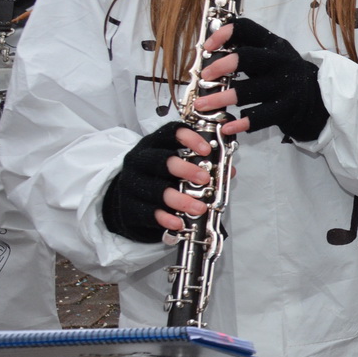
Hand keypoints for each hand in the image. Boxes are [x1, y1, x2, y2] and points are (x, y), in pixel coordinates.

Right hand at [101, 121, 217, 242]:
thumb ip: (202, 164)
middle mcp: (140, 161)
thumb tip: (229, 171)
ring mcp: (132, 183)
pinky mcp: (129, 205)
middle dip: (185, 170)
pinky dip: (165, 218)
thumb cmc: (159, 176)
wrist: (128, 197)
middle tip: (205, 179)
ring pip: (155, 190)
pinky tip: (179, 223)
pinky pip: (147, 212)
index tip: (206, 150)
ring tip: (200, 208)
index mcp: (154, 144)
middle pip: (160, 161)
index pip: (170, 133)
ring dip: (180, 200)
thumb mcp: (176, 164)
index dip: (189, 138)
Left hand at [190, 18, 329, 140]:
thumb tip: (208, 53)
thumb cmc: (284, 75)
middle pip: (248, 57)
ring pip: (249, 91)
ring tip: (202, 105)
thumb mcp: (272, 56)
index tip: (207, 47)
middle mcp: (280, 61)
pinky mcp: (287, 108)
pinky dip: (241, 123)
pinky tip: (226, 127)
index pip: (247, 28)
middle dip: (222, 65)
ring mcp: (284, 85)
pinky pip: (260, 117)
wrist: (317, 98)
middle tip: (205, 76)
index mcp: (273, 44)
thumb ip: (247, 51)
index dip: (224, 33)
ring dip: (221, 98)